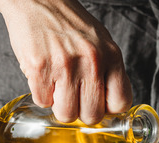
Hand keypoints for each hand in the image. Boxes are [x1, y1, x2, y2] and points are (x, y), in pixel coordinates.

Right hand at [0, 0, 132, 124]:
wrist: (37, 1)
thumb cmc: (68, 24)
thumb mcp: (99, 42)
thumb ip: (107, 71)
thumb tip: (107, 105)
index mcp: (111, 55)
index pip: (120, 102)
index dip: (106, 110)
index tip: (96, 104)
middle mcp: (91, 61)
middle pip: (92, 115)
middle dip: (80, 112)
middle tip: (72, 98)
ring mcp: (65, 65)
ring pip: (66, 114)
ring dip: (58, 106)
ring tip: (56, 88)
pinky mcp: (39, 68)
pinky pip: (42, 102)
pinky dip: (40, 95)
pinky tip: (42, 78)